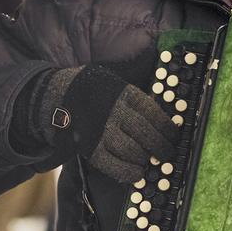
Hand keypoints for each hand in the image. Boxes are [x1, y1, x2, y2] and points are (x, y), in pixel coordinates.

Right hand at [20, 65, 178, 182]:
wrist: (56, 99)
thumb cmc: (93, 89)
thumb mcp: (114, 75)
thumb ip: (135, 75)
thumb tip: (152, 57)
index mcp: (123, 93)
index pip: (152, 111)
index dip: (167, 126)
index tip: (174, 135)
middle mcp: (113, 111)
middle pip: (144, 132)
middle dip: (160, 146)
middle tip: (168, 153)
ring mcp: (100, 130)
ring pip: (130, 149)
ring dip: (144, 158)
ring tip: (151, 160)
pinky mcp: (89, 147)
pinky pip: (111, 164)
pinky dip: (127, 172)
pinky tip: (137, 174)